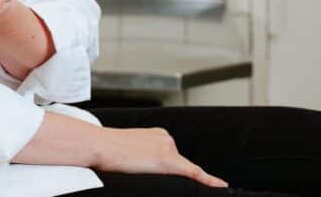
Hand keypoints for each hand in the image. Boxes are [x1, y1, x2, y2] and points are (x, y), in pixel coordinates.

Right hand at [95, 127, 227, 188]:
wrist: (100, 146)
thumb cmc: (106, 148)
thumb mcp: (127, 147)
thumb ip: (141, 153)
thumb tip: (141, 162)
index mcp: (156, 134)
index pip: (170, 154)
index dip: (166, 166)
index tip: (159, 170)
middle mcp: (166, 138)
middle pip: (177, 162)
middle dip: (165, 171)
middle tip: (142, 170)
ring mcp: (169, 149)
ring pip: (181, 169)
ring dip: (169, 175)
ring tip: (140, 169)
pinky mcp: (170, 162)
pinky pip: (195, 174)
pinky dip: (209, 180)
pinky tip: (220, 185)